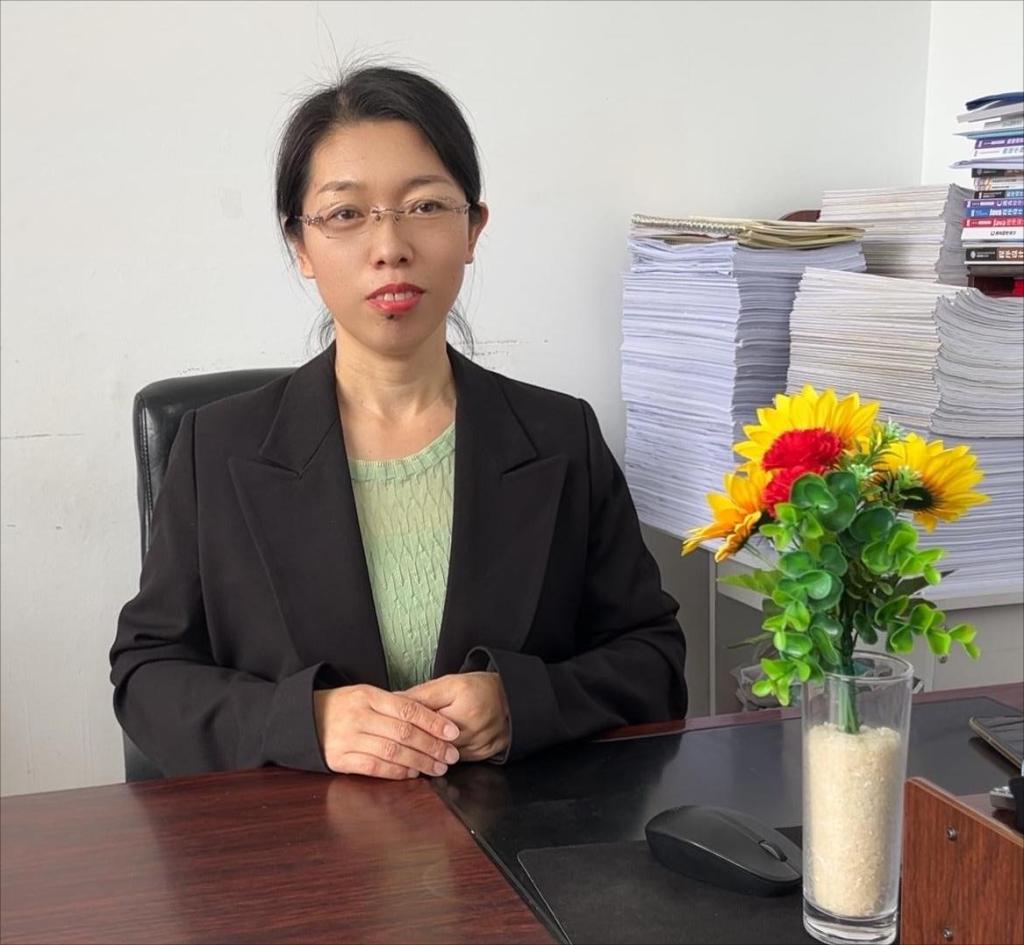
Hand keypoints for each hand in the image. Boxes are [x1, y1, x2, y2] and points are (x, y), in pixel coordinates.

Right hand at [313, 684, 460, 779]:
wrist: (302, 718)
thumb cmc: (342, 706)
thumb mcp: (365, 694)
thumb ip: (393, 705)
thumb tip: (430, 719)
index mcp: (369, 696)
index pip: (408, 709)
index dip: (433, 722)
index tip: (452, 732)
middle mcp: (359, 716)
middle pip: (404, 733)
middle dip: (432, 746)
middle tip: (451, 755)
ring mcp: (348, 739)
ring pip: (392, 752)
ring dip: (419, 762)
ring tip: (437, 767)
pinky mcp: (339, 759)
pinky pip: (374, 767)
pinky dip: (396, 772)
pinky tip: (412, 773)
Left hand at [401, 672, 509, 761]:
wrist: (511, 700)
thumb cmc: (479, 689)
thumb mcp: (450, 684)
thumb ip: (422, 694)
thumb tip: (394, 699)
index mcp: (462, 710)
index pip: (425, 723)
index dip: (405, 726)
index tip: (389, 728)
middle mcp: (472, 732)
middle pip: (433, 744)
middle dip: (413, 744)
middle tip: (394, 745)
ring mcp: (478, 747)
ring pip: (443, 757)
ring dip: (426, 755)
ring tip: (409, 752)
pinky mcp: (482, 757)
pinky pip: (456, 763)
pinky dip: (442, 759)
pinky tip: (430, 758)